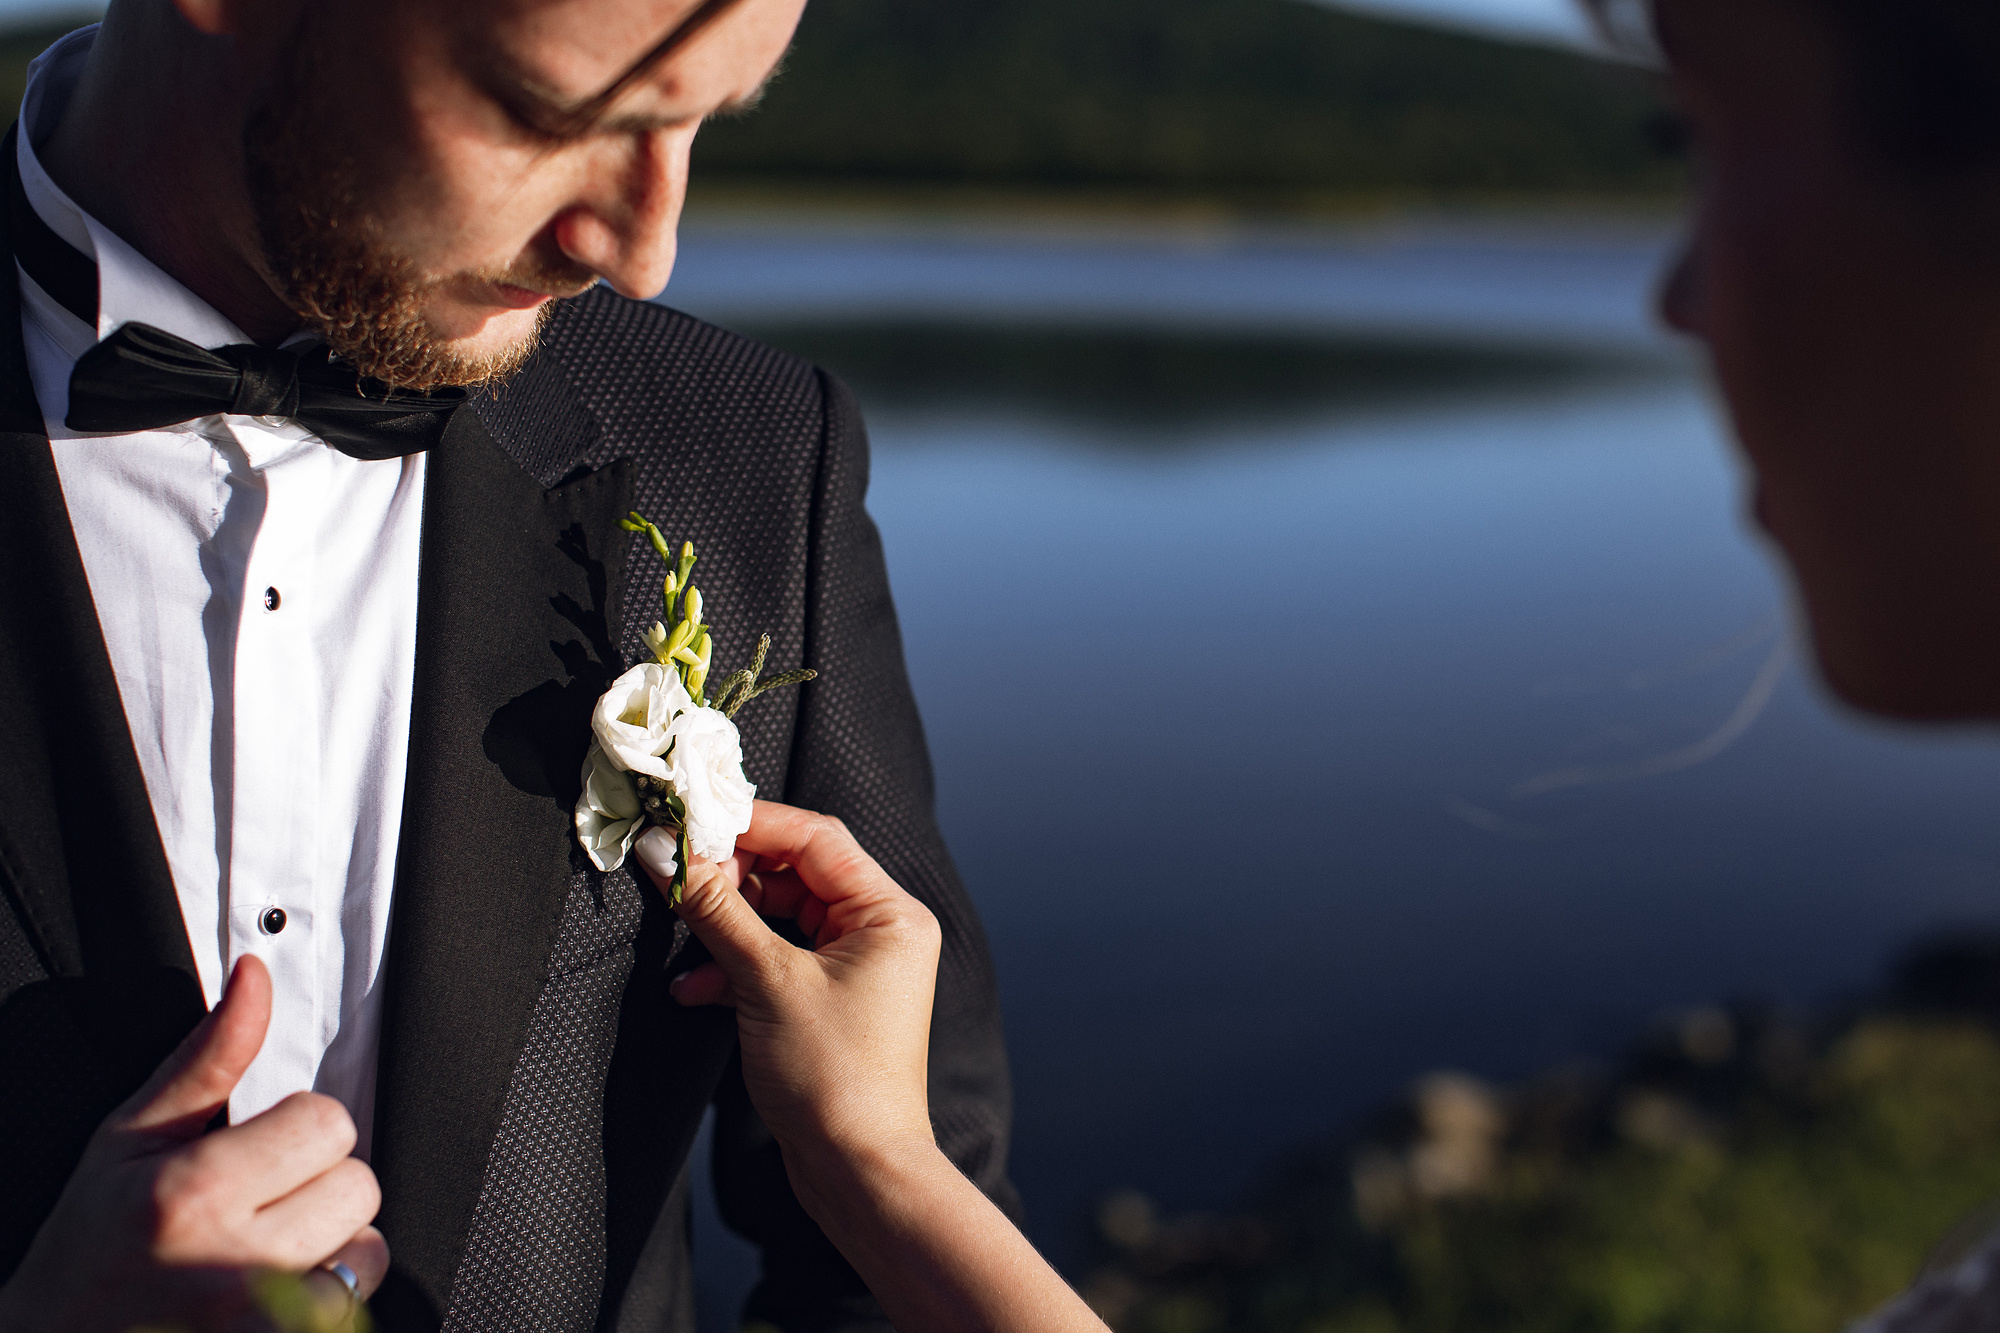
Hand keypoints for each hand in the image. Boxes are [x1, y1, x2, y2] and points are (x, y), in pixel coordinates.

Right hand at [0, 956, 387, 1332]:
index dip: (296, 1128)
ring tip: (267, 1249)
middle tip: (259, 1202)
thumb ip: (209, 1057)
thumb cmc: (92, 1243)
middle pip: (358, 1183)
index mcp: (193, 1194)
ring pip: (368, 1248)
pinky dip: (329, 1294)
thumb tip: (255, 977)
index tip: (255, 1149)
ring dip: (332, 1244)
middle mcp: (233, 1263)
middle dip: (317, 1184)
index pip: (325, 1121)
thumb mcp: (130, 1138)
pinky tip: (276, 1291)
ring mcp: (261, 1318)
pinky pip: (355, 1304)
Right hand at [638, 808, 1110, 1332]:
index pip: (815, 837)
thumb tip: (672, 855)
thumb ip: (717, 911)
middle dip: (731, 877)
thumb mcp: (767, 981)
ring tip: (682, 934)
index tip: (690, 823)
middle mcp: (880, 931)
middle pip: (794, 872)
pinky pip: (775, 959)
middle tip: (678, 879)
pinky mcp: (826, 1001)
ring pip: (777, 916)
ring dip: (725, 925)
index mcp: (889, 912)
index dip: (749, 824)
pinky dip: (733, 967)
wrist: (857, 1170)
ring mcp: (855, 967)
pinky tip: (692, 988)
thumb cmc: (836, 1078)